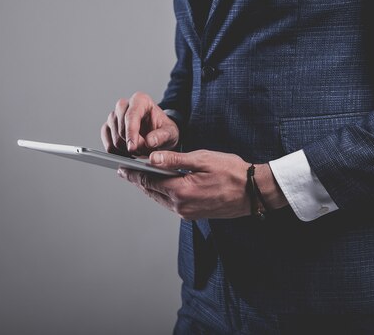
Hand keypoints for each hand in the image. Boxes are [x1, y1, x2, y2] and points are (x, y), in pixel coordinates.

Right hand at [101, 92, 178, 155]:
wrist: (158, 136)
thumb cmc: (164, 131)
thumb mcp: (170, 133)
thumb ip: (162, 136)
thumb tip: (149, 141)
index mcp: (140, 100)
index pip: (131, 116)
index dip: (131, 133)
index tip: (133, 147)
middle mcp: (124, 106)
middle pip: (120, 128)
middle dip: (131, 144)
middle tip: (144, 151)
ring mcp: (113, 117)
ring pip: (114, 139)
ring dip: (126, 151)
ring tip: (140, 151)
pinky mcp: (107, 129)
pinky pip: (108, 145)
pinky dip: (118, 154)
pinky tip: (129, 154)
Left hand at [117, 150, 288, 219]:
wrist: (254, 192)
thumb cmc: (232, 171)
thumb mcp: (203, 159)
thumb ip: (174, 159)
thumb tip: (151, 158)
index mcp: (181, 190)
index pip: (148, 180)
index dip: (132, 173)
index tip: (120, 167)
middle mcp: (181, 206)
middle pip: (151, 191)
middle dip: (138, 180)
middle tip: (124, 170)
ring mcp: (187, 212)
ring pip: (160, 198)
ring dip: (150, 187)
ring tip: (139, 175)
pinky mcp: (193, 214)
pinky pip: (171, 203)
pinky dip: (163, 193)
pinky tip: (161, 184)